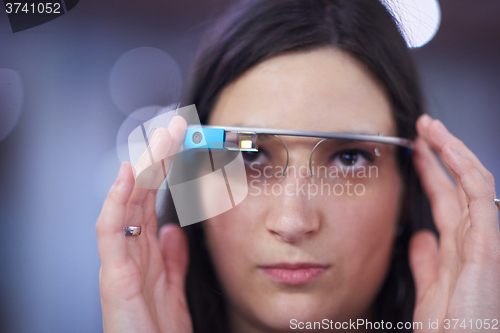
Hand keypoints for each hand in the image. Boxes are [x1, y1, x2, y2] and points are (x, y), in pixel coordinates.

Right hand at [96, 116, 191, 332]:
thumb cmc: (156, 331)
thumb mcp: (173, 288)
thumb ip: (173, 259)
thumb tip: (174, 230)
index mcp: (145, 253)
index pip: (151, 202)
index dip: (163, 173)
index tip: (177, 147)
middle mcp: (130, 252)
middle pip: (140, 196)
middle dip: (155, 162)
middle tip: (172, 131)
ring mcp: (119, 261)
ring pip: (126, 204)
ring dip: (141, 170)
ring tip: (156, 141)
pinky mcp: (113, 275)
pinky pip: (110, 231)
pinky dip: (116, 201)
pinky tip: (126, 176)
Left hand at [410, 114, 499, 331]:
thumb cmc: (449, 329)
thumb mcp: (428, 289)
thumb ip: (426, 262)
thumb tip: (421, 237)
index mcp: (457, 248)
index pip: (444, 198)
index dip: (430, 171)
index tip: (413, 151)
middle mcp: (472, 240)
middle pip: (458, 184)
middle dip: (441, 152)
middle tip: (423, 127)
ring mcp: (482, 241)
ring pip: (472, 182)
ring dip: (453, 150)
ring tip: (432, 127)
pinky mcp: (487, 247)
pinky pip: (481, 197)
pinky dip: (468, 170)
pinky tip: (450, 150)